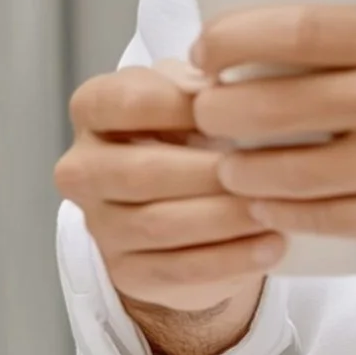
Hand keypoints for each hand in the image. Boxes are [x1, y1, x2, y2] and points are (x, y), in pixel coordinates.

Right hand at [55, 62, 283, 322]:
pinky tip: (271, 243)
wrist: (186, 194)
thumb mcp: (196, 91)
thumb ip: (205, 83)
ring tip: (272, 207)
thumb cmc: (193, 126)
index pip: (123, 101)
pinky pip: (176, 269)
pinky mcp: (127, 270)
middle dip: (208, 172)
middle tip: (263, 169)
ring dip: (223, 218)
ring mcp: (100, 224)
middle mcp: (83, 168)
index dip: (178, 105)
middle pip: (141, 172)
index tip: (229, 108)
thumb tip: (226, 94)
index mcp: (93, 108)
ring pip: (160, 226)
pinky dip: (229, 258)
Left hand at [192, 0, 355, 272]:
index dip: (236, 36)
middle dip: (219, 107)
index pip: (303, 28)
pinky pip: (318, 216)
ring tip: (224, 158)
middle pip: (279, 101)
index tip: (206, 47)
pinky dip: (277, 209)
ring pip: (288, 168)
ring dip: (238, 167)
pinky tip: (259, 200)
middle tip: (203, 106)